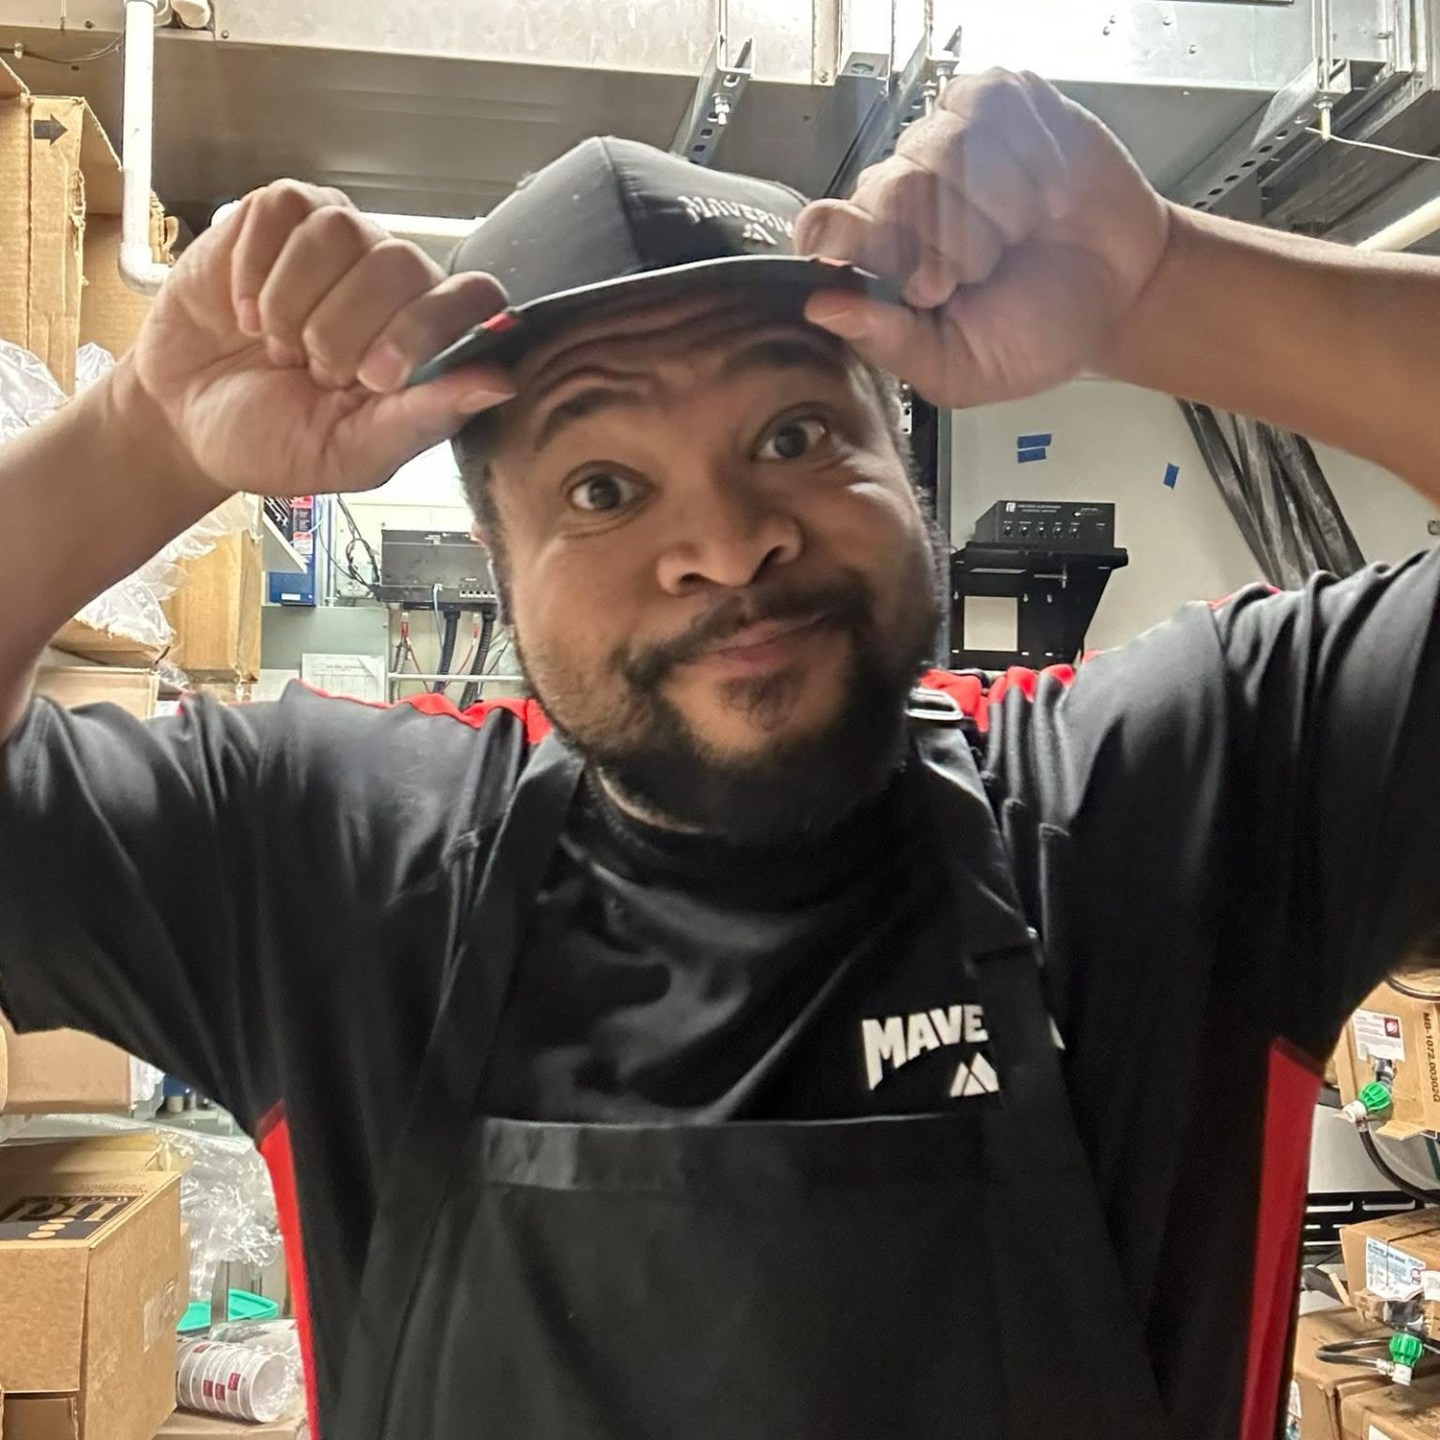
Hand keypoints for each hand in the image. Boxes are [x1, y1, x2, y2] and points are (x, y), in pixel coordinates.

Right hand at [123, 182, 512, 496]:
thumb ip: (425, 419)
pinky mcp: (277, 215)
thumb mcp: (351, 452)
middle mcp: (393, 281)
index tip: (376, 379)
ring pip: (340, 231)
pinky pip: (282, 211)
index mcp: (428, 340)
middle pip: (401, 263)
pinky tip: (245, 311)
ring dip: (295, 303)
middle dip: (344, 331)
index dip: (429, 329)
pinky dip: (253, 271)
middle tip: (313, 373)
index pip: (475, 297)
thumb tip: (502, 382)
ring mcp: (338, 241)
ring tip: (280, 346)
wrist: (184, 417)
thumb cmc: (275, 439)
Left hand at [795, 70, 1169, 407]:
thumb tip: (821, 308)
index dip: (867, 247)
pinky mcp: (1001, 102)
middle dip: (946, 240)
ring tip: (1019, 232)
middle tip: (981, 272)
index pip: (826, 227)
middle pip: (890, 186)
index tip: (923, 284)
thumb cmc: (1035, 333)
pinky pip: (993, 107)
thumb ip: (890, 344)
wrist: (1121, 297)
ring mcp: (948, 140)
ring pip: (943, 144)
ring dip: (993, 203)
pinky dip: (1030, 159)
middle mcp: (902, 191)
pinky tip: (1044, 193)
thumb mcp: (958, 368)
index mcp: (877, 255)